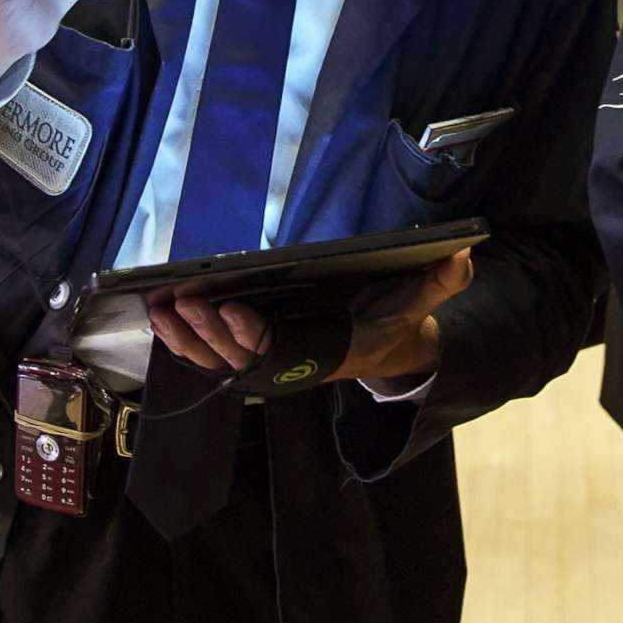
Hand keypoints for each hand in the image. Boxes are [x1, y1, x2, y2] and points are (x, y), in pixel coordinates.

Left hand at [147, 249, 475, 385]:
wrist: (384, 351)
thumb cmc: (392, 322)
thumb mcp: (417, 305)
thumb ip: (436, 283)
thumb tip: (461, 256)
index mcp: (325, 354)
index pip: (283, 352)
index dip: (256, 336)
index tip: (235, 312)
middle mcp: (293, 366)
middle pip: (240, 358)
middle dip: (209, 332)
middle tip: (183, 302)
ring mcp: (271, 365)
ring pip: (219, 363)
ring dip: (187, 339)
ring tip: (161, 309)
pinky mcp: (254, 358)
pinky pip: (212, 360)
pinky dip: (184, 344)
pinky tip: (161, 319)